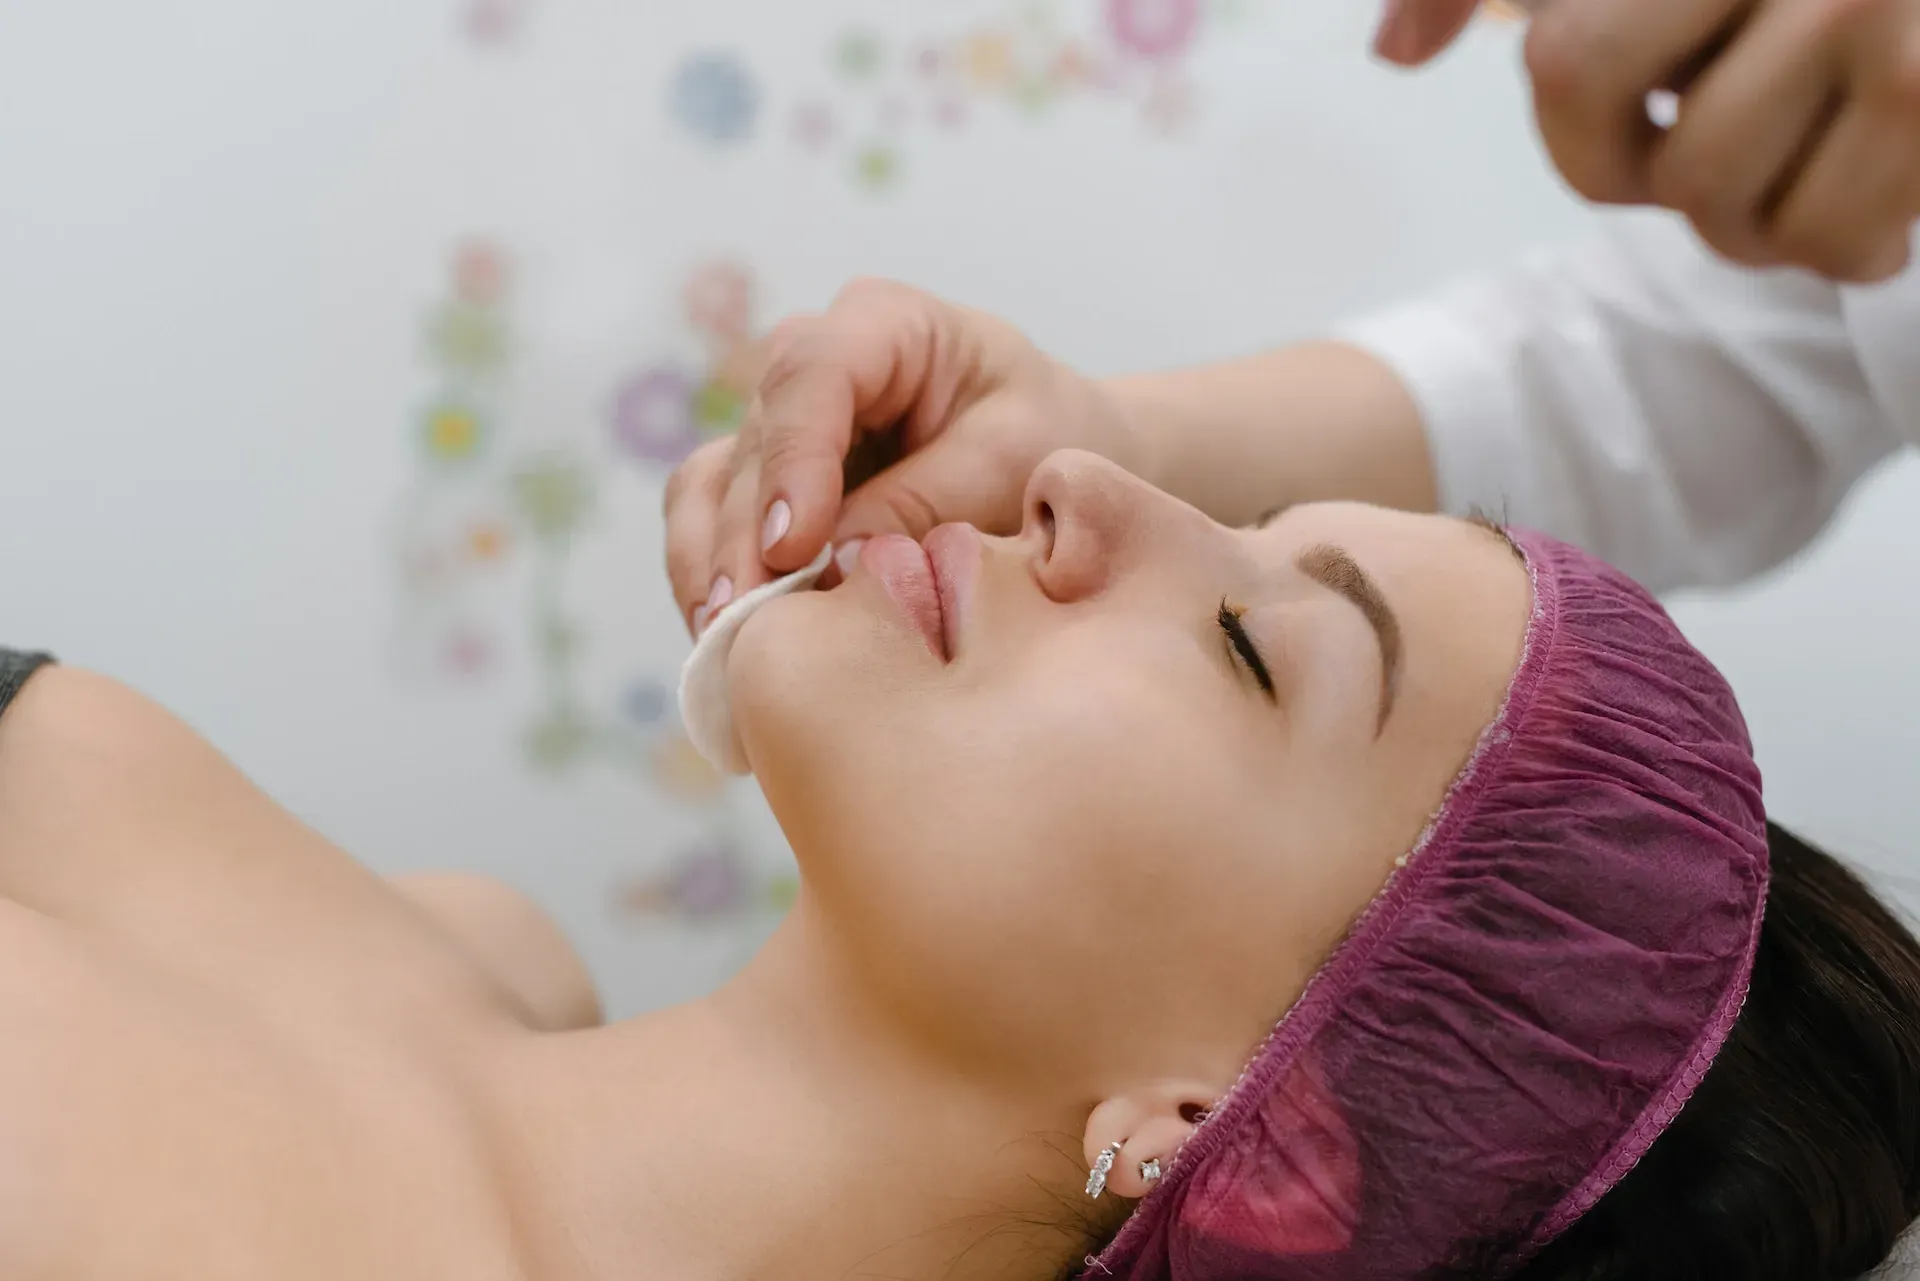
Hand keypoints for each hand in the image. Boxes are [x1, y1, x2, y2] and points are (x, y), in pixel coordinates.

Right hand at [662, 279, 1142, 635]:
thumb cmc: (1051, 437)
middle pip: (752, 440)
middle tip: (745, 622)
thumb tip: (831, 561)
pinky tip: (729, 638)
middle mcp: (813, 362)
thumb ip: (926, 503)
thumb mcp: (1013, 460)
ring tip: (725, 639)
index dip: (792, 460)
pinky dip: (713, 577)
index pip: (812, 373)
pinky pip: (711, 523)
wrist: (1060, 454)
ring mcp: (780, 423)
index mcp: (884, 325)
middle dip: (742, 536)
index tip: (789, 546)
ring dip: (708, 562)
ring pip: (709, 483)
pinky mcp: (766, 481)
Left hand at [1374, 0, 1919, 281]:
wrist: (1902, 10)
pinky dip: (1845, 246)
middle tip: (1736, 140)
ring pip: (1736, 211)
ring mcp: (1873, 12)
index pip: (1569, 69)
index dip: (1589, 142)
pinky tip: (1873, 177)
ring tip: (1805, 153)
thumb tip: (1395, 53)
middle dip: (1681, 190)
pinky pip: (1841, 239)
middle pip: (1664, 166)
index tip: (1645, 123)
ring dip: (1758, 226)